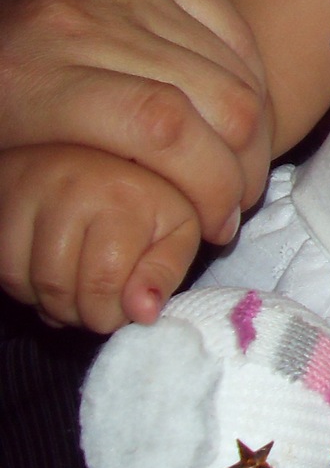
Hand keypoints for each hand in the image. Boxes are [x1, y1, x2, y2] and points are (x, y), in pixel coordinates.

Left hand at [0, 0, 272, 243]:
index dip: (210, 185)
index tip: (217, 227)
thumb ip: (73, 213)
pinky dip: (247, 74)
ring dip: (254, 128)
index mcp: (32, 75)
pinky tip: (237, 112)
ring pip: (230, 64)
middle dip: (243, 166)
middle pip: (212, 99)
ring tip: (239, 165)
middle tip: (235, 204)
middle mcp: (79, 15)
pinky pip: (225, 22)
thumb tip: (149, 299)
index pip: (162, 131)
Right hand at [0, 145, 201, 330]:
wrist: (96, 152)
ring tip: (76, 295)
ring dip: (50, 305)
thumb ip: (165, 270)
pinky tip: (50, 278)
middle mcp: (69, 188)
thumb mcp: (175, 229)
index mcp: (121, 197)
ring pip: (25, 281)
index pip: (103, 283)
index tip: (121, 312)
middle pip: (59, 287)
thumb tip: (143, 312)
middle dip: (80, 315)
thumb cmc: (142, 200)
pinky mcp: (1, 202)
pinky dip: (25, 288)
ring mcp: (27, 191)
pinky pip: (3, 268)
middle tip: (96, 309)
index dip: (110, 314)